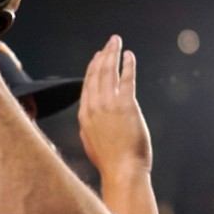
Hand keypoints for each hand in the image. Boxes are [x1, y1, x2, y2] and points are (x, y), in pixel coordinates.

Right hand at [78, 35, 152, 179]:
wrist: (122, 171)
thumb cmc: (110, 162)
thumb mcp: (92, 144)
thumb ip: (89, 129)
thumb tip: (88, 124)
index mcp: (84, 115)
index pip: (87, 85)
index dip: (92, 68)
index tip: (98, 57)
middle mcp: (93, 107)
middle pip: (96, 74)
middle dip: (102, 55)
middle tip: (109, 43)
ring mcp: (109, 105)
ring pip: (108, 72)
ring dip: (112, 54)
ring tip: (116, 42)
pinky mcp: (126, 105)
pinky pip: (126, 79)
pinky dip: (127, 65)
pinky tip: (129, 55)